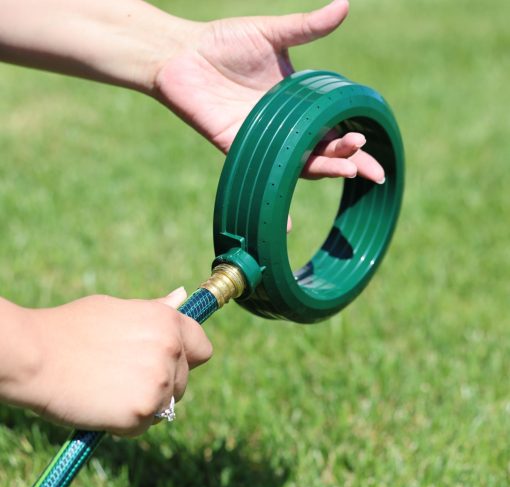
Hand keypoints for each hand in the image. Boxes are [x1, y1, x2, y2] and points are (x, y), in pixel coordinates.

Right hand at [14, 288, 211, 436]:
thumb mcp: (119, 308)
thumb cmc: (72, 327)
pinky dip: (127, 423)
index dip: (186, 357)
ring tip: (109, 389)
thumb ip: (156, 309)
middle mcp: (171, 349)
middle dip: (162, 383)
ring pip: (167, 404)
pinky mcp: (143, 411)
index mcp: (168, 321)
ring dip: (145, 403)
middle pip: (184, 380)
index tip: (169, 363)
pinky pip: (145, 424)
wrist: (35, 356)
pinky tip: (102, 405)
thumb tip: (182, 297)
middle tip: (123, 377)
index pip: (202, 347)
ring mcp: (160, 381)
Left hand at [154, 0, 383, 182]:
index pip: (333, 127)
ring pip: (299, 164)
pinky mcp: (239, 147)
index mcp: (298, 104)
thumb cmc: (224, 42)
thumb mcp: (272, 34)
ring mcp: (264, 139)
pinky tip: (285, 224)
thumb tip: (345, 5)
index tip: (376, 148)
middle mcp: (285, 127)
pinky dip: (273, 198)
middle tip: (367, 167)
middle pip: (322, 151)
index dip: (355, 141)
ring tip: (345, 169)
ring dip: (323, 170)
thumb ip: (307, 27)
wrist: (181, 54)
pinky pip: (261, 174)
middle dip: (348, 161)